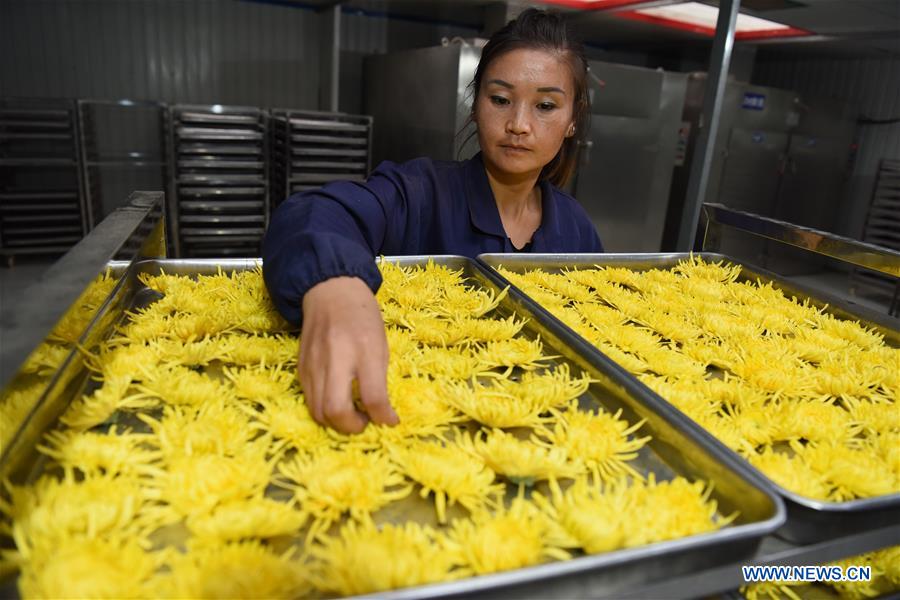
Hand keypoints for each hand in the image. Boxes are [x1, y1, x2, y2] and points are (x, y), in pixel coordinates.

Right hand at [298, 276, 398, 432]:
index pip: (372, 396)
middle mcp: (335, 359)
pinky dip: (325, 410)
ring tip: (353, 414)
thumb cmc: (362, 318)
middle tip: (366, 420)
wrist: (330, 293)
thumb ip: (380, 379)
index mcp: (364, 350)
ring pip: (318, 412)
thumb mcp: (381, 345)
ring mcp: (313, 365)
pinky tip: (338, 402)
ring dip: (337, 423)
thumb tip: (382, 414)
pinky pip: (310, 401)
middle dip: (353, 427)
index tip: (390, 421)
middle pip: (336, 411)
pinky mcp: (301, 369)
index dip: (383, 417)